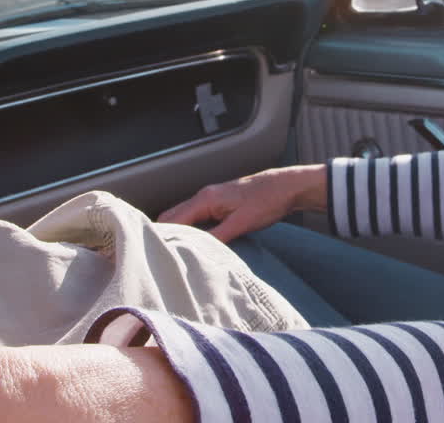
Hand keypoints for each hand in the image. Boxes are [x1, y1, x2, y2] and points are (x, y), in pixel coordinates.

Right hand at [158, 164, 327, 241]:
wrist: (286, 187)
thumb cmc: (267, 201)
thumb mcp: (242, 223)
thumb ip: (218, 237)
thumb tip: (198, 251)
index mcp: (206, 199)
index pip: (173, 220)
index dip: (163, 237)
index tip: (157, 254)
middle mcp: (204, 196)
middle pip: (172, 216)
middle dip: (166, 235)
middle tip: (163, 257)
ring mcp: (211, 199)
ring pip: (184, 216)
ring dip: (179, 232)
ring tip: (176, 253)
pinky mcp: (219, 204)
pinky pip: (196, 217)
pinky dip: (191, 229)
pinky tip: (195, 242)